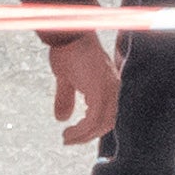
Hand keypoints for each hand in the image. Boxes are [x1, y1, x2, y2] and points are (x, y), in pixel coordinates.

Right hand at [45, 30, 124, 144]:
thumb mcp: (65, 79)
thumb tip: (61, 118)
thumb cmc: (68, 50)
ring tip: (67, 138)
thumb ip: (66, 98)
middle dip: (87, 135)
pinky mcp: (100, 91)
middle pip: (107, 123)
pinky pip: (93, 119)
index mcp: (109, 86)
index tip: (75, 135)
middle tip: (69, 140)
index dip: (93, 129)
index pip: (107, 115)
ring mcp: (109, 90)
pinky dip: (81, 130)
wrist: (69, 34)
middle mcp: (113, 89)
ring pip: (101, 124)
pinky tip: (68, 132)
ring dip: (83, 135)